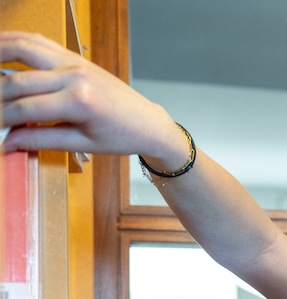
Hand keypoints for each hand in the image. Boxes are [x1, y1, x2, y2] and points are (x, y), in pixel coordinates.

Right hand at [0, 31, 184, 167]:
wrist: (147, 122)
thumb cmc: (120, 136)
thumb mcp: (82, 144)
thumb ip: (41, 140)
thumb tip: (7, 142)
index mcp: (79, 101)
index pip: (24, 108)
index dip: (2, 119)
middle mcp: (75, 76)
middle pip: (17, 80)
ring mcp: (74, 62)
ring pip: (23, 47)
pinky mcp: (74, 56)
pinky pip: (38, 41)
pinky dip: (14, 40)